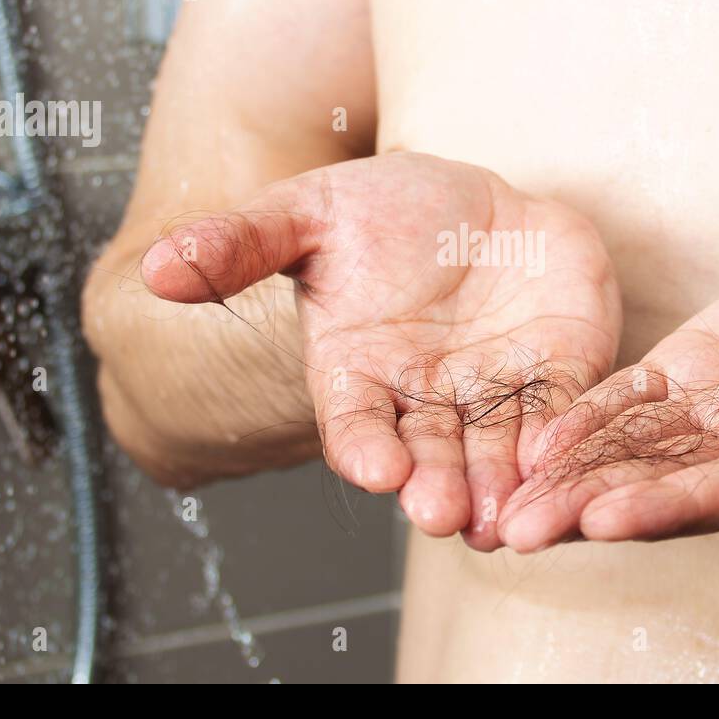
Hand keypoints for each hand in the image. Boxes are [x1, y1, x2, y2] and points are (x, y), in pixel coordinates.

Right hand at [140, 152, 620, 549]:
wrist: (470, 202)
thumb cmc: (379, 212)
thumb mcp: (306, 213)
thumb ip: (241, 244)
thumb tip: (157, 268)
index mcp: (358, 371)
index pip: (353, 421)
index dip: (361, 446)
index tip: (371, 468)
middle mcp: (423, 397)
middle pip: (428, 452)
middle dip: (436, 484)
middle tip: (443, 513)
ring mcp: (490, 390)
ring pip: (496, 447)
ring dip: (500, 483)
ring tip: (504, 516)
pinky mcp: (553, 371)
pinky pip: (558, 408)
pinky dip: (560, 433)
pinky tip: (562, 457)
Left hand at [498, 223, 718, 550]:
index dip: (681, 502)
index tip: (611, 522)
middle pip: (673, 484)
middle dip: (594, 509)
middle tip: (518, 533)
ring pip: (641, 451)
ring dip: (571, 476)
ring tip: (502, 500)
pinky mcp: (705, 365)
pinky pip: (637, 400)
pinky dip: (587, 417)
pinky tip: (535, 436)